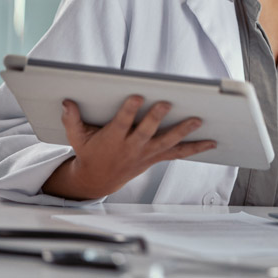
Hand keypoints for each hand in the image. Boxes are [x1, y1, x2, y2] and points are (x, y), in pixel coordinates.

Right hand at [42, 96, 215, 199]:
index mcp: (112, 140)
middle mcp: (131, 148)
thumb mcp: (77, 137)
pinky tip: (211, 142)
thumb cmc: (90, 153)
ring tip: (197, 120)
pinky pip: (178, 153)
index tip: (136, 96)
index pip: (121, 123)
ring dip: (183, 131)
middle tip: (167, 103)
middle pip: (146, 132)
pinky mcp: (155, 158)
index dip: (128, 110)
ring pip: (167, 143)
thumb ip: (72, 120)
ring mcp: (146, 154)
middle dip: (156, 118)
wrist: (98, 180)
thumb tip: (66, 102)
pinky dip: (195, 148)